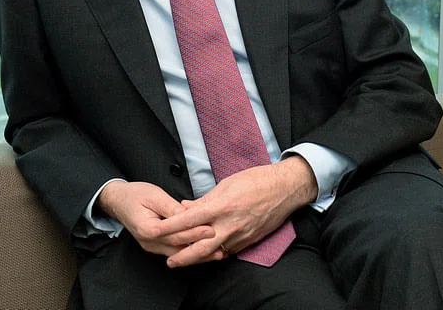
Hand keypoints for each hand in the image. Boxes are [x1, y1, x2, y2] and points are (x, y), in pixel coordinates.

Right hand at [97, 181, 215, 256]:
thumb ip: (172, 208)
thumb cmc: (136, 195)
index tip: (212, 230)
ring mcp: (151, 246)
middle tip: (221, 247)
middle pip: (179, 248)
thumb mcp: (155, 196)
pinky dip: (189, 252)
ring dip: (197, 255)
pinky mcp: (155, 246)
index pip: (176, 234)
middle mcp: (149, 242)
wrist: (118, 201)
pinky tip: (202, 252)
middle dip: (201, 248)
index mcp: (148, 229)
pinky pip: (174, 251)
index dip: (195, 232)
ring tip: (217, 254)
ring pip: (178, 254)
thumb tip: (189, 215)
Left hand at [157, 156, 317, 267]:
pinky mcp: (249, 240)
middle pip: (199, 246)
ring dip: (198, 258)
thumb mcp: (227, 184)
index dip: (170, 227)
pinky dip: (216, 253)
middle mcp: (229, 224)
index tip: (157, 230)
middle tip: (169, 261)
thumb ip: (205, 199)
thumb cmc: (257, 180)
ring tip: (184, 260)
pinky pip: (229, 250)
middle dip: (182, 256)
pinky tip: (208, 255)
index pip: (189, 220)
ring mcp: (240, 234)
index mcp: (221, 206)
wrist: (285, 189)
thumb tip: (186, 207)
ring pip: (214, 252)